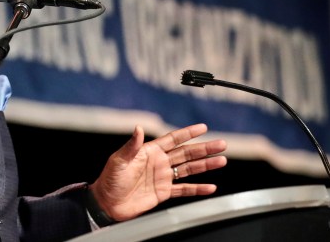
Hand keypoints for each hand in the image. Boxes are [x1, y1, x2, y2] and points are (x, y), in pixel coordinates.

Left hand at [89, 123, 226, 221]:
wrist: (107, 202)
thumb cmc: (110, 179)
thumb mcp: (119, 160)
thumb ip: (132, 145)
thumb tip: (138, 127)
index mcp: (149, 151)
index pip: (173, 139)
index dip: (188, 133)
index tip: (203, 127)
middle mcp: (159, 162)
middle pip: (186, 153)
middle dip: (204, 148)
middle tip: (221, 144)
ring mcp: (163, 177)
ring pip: (189, 169)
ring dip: (205, 165)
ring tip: (221, 160)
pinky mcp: (164, 192)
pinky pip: (184, 189)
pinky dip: (197, 188)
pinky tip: (210, 187)